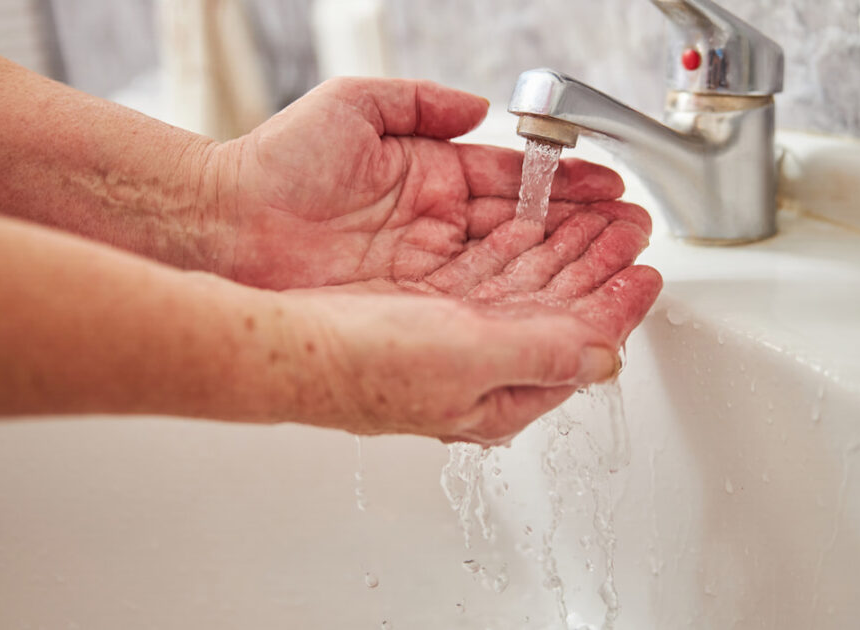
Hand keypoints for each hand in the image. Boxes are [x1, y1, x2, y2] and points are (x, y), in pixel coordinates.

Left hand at [206, 77, 640, 290]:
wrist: (224, 225)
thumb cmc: (277, 164)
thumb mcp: (355, 107)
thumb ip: (421, 104)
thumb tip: (479, 108)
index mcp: (432, 181)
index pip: (515, 186)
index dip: (565, 188)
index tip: (610, 188)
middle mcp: (438, 232)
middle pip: (527, 235)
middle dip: (585, 234)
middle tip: (635, 234)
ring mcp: (429, 274)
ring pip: (516, 274)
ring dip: (571, 272)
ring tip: (625, 268)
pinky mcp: (414, 311)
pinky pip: (484, 310)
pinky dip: (531, 308)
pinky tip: (573, 304)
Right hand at [281, 211, 659, 443]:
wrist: (287, 344)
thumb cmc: (364, 366)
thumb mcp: (469, 360)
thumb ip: (544, 355)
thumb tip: (605, 356)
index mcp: (501, 394)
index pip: (580, 348)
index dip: (618, 307)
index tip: (649, 272)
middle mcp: (483, 369)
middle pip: (560, 312)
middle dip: (598, 268)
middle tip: (631, 230)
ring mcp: (455, 337)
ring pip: (529, 287)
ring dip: (565, 251)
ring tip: (598, 219)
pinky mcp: (428, 308)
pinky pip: (491, 270)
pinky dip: (520, 244)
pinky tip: (536, 224)